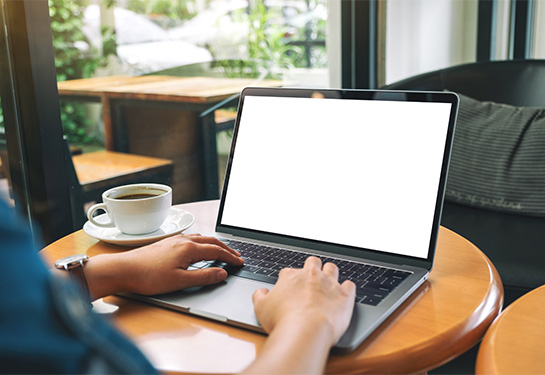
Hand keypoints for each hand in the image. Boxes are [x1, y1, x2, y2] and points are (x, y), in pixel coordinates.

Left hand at [85, 234, 243, 298]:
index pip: (217, 250)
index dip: (231, 257)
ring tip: (223, 250)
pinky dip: (203, 242)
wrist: (123, 269)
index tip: (240, 262)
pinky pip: (192, 238)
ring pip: (201, 238)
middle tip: (237, 256)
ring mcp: (174, 240)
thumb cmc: (148, 277)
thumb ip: (204, 277)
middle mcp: (183, 240)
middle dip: (227, 248)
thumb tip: (222, 273)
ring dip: (215, 244)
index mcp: (189, 248)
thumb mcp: (180, 281)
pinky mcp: (166, 243)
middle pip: (211, 241)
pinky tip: (199, 248)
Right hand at [253, 256, 354, 345]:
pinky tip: (344, 294)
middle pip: (313, 262)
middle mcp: (311, 275)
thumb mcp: (260, 308)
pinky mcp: (345, 295)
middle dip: (312, 268)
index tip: (290, 289)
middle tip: (310, 280)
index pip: (289, 271)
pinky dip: (347, 288)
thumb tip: (261, 292)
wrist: (305, 331)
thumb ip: (259, 296)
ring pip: (332, 268)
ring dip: (330, 274)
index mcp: (291, 276)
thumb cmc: (282, 321)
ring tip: (328, 283)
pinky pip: (350, 285)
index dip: (289, 280)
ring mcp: (329, 283)